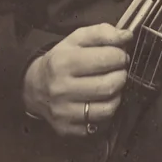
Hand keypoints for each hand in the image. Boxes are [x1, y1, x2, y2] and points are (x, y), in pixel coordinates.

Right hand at [23, 23, 132, 137]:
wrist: (34, 87)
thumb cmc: (61, 60)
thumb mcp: (77, 39)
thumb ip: (102, 33)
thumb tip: (126, 36)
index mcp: (62, 62)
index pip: (107, 59)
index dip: (120, 56)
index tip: (119, 56)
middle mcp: (61, 89)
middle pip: (109, 85)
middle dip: (121, 76)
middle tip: (118, 71)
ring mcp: (63, 112)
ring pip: (108, 108)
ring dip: (117, 95)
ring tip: (111, 86)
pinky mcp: (67, 128)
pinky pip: (100, 124)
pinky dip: (106, 112)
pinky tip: (100, 101)